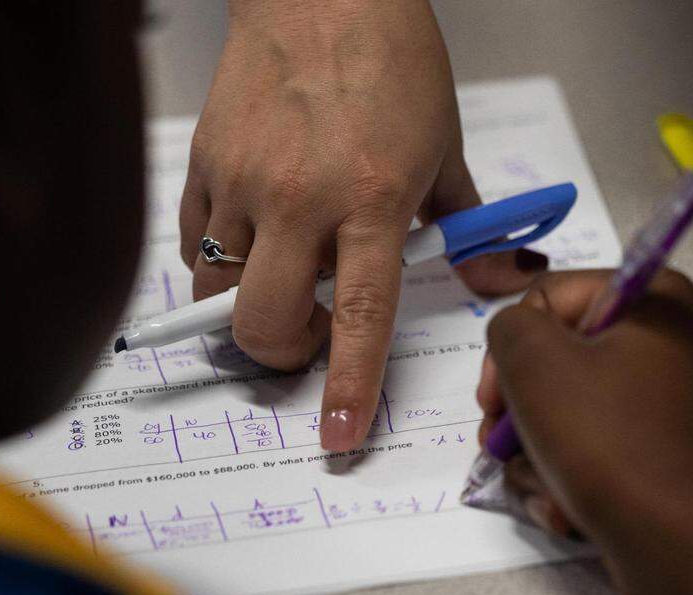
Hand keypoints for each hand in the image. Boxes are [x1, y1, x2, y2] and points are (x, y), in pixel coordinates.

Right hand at [181, 0, 545, 451]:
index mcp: (371, 199)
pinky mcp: (203, 162)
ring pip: (218, 292)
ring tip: (282, 278)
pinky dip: (218, 262)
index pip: (361, 317)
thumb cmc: (390, 61)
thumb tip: (499, 280)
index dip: (349, 386)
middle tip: (309, 337)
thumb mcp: (443, 146)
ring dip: (249, 309)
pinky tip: (252, 238)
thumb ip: (468, 225)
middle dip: (284, 354)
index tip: (339, 434)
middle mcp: (300, 198)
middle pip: (265, 323)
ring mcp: (243, 182)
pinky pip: (193, 244)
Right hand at [477, 270, 692, 594]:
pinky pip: (616, 441)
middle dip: (523, 404)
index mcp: (664, 299)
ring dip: (544, 446)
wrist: (681, 547)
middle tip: (499, 444)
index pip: (556, 295)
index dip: (510, 346)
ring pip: (586, 404)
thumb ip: (509, 326)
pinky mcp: (686, 451)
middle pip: (570, 353)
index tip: (491, 400)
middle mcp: (689, 340)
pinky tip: (563, 504)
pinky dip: (581, 470)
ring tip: (536, 484)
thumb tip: (521, 340)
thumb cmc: (608, 444)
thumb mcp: (534, 364)